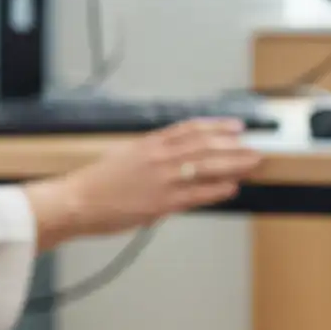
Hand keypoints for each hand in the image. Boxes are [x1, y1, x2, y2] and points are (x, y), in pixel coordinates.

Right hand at [28, 120, 261, 248]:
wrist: (76, 201)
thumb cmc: (96, 184)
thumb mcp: (123, 157)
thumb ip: (149, 156)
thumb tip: (170, 160)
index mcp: (150, 144)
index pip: (190, 129)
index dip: (216, 126)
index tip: (236, 126)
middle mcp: (159, 157)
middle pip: (205, 146)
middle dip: (233, 146)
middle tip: (254, 146)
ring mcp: (162, 179)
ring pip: (207, 167)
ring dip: (233, 164)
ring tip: (253, 163)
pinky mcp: (162, 202)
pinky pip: (197, 193)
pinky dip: (217, 189)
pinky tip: (233, 187)